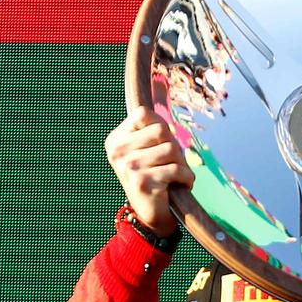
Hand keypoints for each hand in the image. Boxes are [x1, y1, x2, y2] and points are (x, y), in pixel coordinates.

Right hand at [104, 107, 194, 236]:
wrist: (150, 216)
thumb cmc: (153, 177)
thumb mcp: (146, 150)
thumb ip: (150, 127)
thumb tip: (160, 86)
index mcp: (115, 140)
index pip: (143, 113)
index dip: (161, 126)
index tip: (162, 144)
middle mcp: (117, 152)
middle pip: (161, 130)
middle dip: (175, 147)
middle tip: (173, 163)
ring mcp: (128, 166)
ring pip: (171, 149)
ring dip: (182, 164)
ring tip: (176, 175)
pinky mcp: (143, 181)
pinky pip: (177, 169)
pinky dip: (187, 177)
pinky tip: (182, 185)